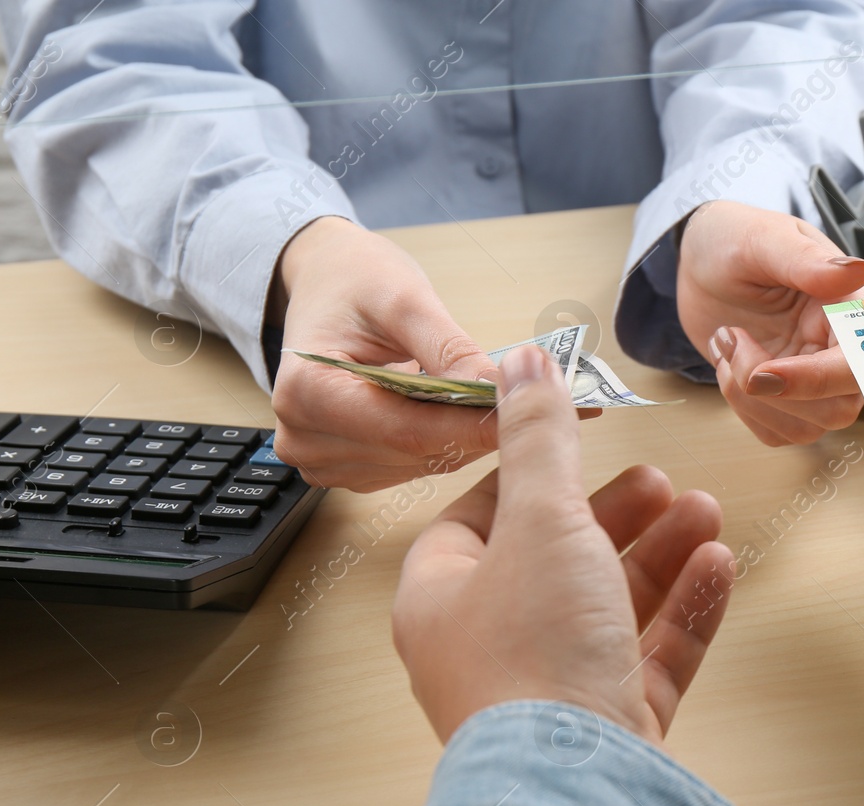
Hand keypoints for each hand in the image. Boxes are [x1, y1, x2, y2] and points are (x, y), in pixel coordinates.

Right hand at [270, 217, 596, 491]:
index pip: (407, 430)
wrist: (324, 282)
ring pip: (424, 464)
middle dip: (484, 430)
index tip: (535, 415)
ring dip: (475, 438)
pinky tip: (485, 416)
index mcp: (308, 393)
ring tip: (524, 407)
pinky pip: (417, 464)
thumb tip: (498, 386)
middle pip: (417, 452)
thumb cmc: (353, 280)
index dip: (475, 427)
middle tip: (557, 409)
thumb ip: (448, 348)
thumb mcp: (402, 297)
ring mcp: (326, 460)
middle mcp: (307, 439)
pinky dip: (455, 441)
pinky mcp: (352, 467)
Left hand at [392, 343, 734, 743]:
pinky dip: (682, 610)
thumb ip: (540, 436)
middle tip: (662, 483)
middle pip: (555, 562)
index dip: (528, 478)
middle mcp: (490, 649)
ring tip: (705, 513)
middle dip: (615, 516)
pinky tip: (718, 567)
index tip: (573, 448)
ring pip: (608, 609)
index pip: (476, 521)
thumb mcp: (542, 517)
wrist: (578, 789)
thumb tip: (524, 356)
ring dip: (659, 556)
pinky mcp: (608, 729)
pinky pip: (648, 657)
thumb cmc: (537, 649)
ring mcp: (552, 694)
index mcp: (444, 600)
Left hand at [675, 200, 863, 445]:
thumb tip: (855, 271)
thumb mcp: (764, 239)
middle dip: (774, 392)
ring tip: (727, 343)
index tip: (763, 372)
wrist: (701, 261)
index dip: (814, 380)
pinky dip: (744, 410)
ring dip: (751, 399)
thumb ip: (806, 261)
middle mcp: (840, 348)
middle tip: (732, 340)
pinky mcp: (787, 398)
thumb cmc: (735, 240)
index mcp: (850, 308)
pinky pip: (778, 433)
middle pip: (838, 410)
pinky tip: (730, 364)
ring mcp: (814, 377)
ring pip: (806, 429)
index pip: (859, 366)